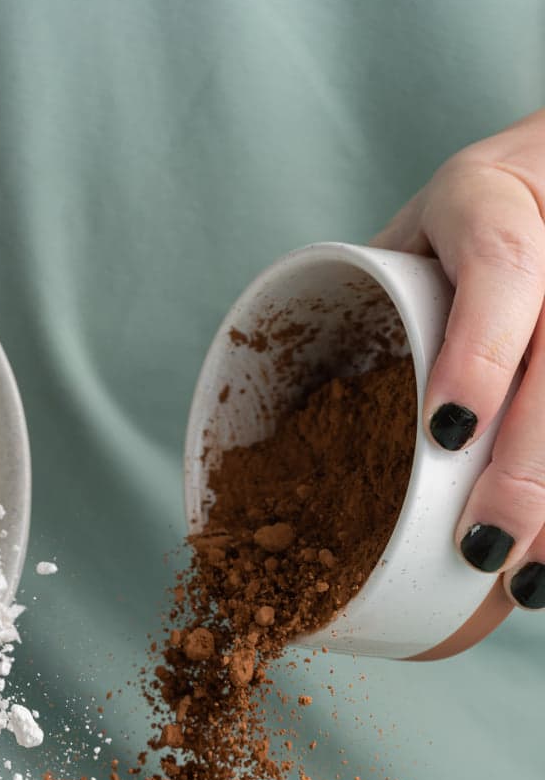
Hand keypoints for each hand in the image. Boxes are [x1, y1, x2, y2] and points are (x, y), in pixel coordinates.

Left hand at [375, 107, 544, 652]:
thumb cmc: (455, 232)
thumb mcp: (405, 244)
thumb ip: (364, 322)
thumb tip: (262, 463)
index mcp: (491, 196)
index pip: (501, 262)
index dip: (478, 350)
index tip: (447, 434)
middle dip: (526, 466)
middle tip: (482, 550)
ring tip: (527, 583)